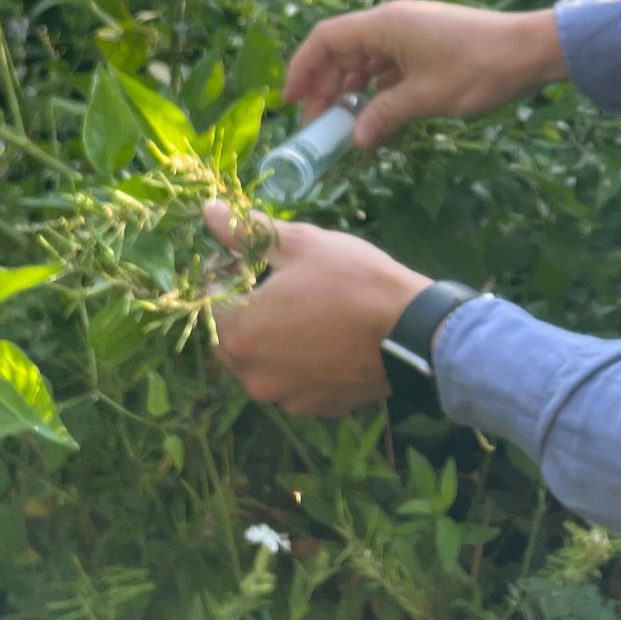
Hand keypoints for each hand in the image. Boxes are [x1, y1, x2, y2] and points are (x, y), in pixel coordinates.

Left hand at [201, 197, 432, 416]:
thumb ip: (247, 233)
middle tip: (277, 284)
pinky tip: (328, 338)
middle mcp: (253, 376)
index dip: (226, 274)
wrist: (412, 331)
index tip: (251, 259)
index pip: (210, 301)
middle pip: (233, 338)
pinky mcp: (317, 408)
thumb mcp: (299, 245)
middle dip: (246, 310)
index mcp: (240, 335)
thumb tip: (208, 211)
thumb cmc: (350, 280)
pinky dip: (302, 362)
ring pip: (265, 363)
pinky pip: (296, 381)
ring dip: (273, 339)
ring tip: (307, 311)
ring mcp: (286, 398)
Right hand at [283, 0, 566, 151]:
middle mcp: (392, 22)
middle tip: (316, 125)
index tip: (291, 101)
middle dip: (324, 86)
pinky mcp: (426, 45)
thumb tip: (356, 140)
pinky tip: (373, 114)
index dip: (303, 68)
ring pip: (365, 59)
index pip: (326, 39)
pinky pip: (388, 65)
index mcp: (385, 24)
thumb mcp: (427, 97)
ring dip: (350, 89)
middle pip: (342, 50)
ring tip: (341, 125)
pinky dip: (376, 88)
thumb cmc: (479, 69)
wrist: (531, 50)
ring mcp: (410, 32)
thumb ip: (385, 115)